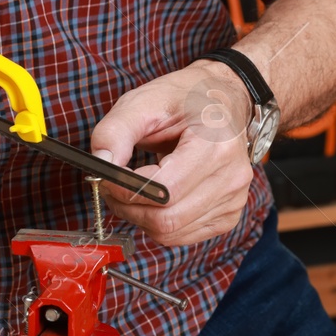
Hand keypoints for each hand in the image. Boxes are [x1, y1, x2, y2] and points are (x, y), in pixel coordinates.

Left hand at [89, 60, 257, 245]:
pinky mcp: (229, 216)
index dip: (125, 190)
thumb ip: (115, 132)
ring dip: (140, 217)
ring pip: (170, 232)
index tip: (106, 177)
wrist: (223, 100)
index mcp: (216, 144)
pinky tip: (158, 198)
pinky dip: (159, 223)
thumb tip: (100, 166)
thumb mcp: (143, 102)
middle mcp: (232, 175)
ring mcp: (234, 199)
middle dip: (128, 207)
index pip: (164, 189)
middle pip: (166, 218)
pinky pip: (181, 236)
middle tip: (113, 186)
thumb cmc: (184, 99)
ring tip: (134, 189)